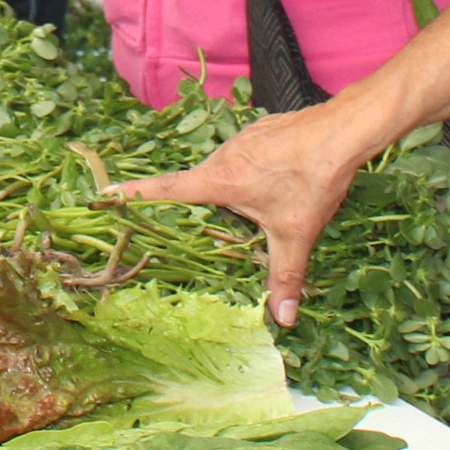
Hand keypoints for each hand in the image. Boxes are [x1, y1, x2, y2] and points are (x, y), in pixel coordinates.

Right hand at [107, 95, 391, 326]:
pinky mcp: (261, 132)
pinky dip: (247, 173)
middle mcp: (224, 155)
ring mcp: (243, 139)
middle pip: (194, 182)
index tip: (105, 192)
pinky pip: (242, 156)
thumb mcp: (295, 233)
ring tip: (242, 211)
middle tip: (187, 222)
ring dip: (226, 189)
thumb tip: (282, 319)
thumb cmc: (312, 179)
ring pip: (222, 169)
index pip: (166, 188)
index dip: (135, 193)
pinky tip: (273, 185)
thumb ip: (285, 275)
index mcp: (220, 179)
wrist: (345, 130)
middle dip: (190, 203)